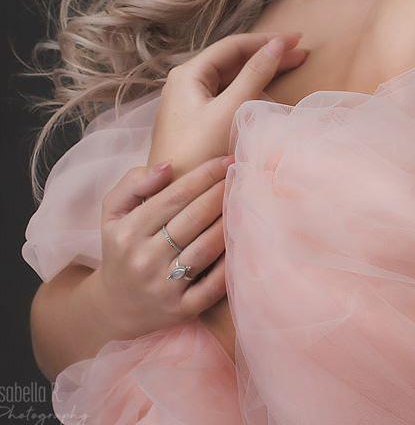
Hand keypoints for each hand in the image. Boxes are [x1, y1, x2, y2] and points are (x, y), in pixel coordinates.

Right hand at [92, 154, 237, 338]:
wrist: (113, 307)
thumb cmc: (120, 248)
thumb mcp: (113, 213)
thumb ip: (134, 183)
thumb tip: (168, 166)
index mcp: (129, 231)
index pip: (175, 196)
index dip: (204, 175)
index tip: (226, 160)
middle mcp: (144, 258)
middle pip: (194, 218)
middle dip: (221, 192)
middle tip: (242, 176)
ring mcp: (163, 287)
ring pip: (206, 248)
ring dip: (229, 222)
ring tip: (246, 202)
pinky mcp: (181, 310)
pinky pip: (212, 286)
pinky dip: (230, 265)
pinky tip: (243, 243)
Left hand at [147, 31, 307, 177]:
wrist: (176, 200)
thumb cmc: (201, 152)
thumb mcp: (232, 109)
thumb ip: (255, 74)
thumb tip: (277, 44)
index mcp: (188, 74)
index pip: (232, 46)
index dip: (266, 40)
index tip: (296, 39)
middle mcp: (185, 84)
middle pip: (232, 61)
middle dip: (266, 56)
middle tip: (300, 53)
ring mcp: (190, 104)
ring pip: (230, 81)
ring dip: (260, 75)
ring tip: (289, 72)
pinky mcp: (196, 123)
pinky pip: (226, 99)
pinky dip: (249, 94)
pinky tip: (267, 99)